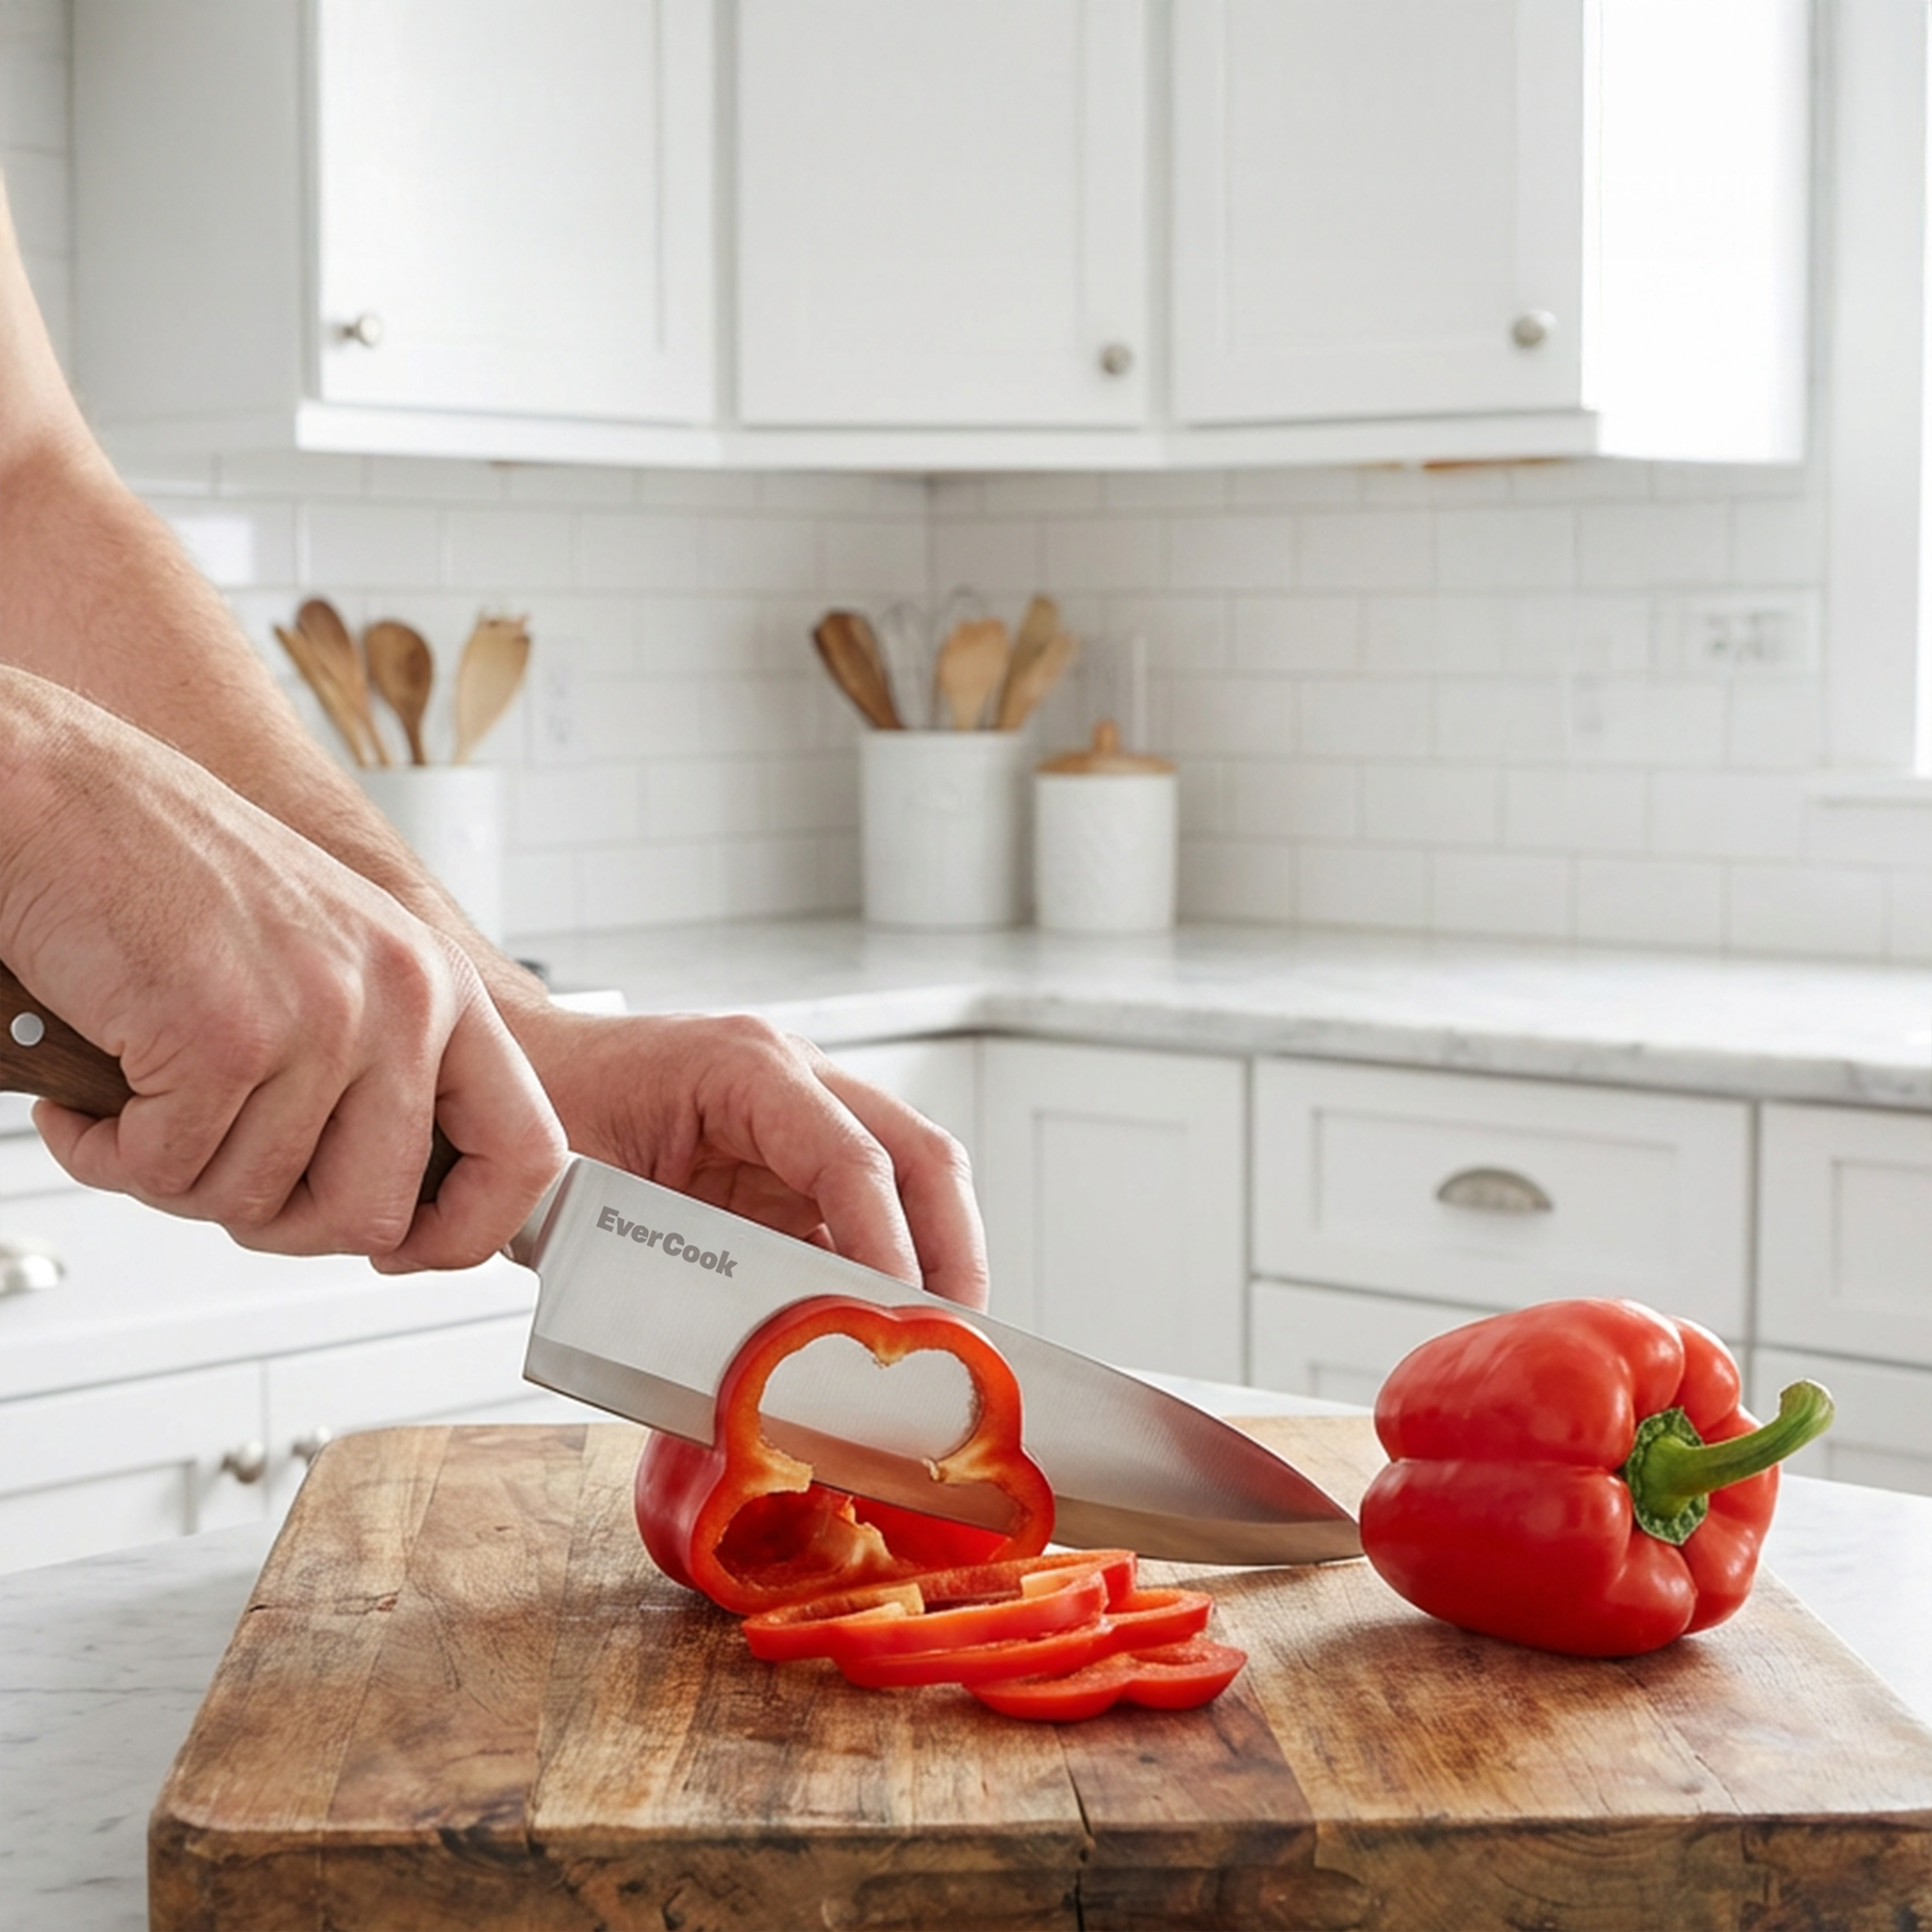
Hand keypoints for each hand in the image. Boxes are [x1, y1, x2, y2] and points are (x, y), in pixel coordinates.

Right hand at [0, 670, 566, 1266]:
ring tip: (146, 1096)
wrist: (58, 796)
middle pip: (371, 1214)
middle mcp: (402, 998)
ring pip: (255, 1203)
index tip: (406, 1250)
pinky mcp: (226, 1037)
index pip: (526, 1152)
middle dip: (278, 1221)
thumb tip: (396, 1206)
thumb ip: (381, 1068)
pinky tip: (96, 1091)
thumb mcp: (331, 962)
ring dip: (175, 1175)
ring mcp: (321, 1017)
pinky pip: (166, 1173)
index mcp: (441, 985)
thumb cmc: (176, 879)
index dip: (466, 1232)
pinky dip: (108, 1152)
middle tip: (215, 1165)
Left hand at [511, 1005, 989, 1309]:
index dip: (888, 1246)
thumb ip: (653, 1262)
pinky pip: (865, 1221)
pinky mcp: (795, 1167)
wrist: (518, 1069)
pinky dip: (880, 1282)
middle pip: (921, 1159)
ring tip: (933, 1354)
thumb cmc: (540, 1105)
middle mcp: (795, 1082)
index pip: (855, 1157)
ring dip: (931, 1268)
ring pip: (911, 1187)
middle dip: (953, 1252)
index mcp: (746, 1067)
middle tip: (958, 1341)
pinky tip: (869, 1343)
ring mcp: (804, 1122)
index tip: (902, 1322)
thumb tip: (728, 1359)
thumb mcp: (582, 1183)